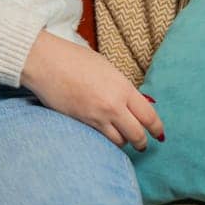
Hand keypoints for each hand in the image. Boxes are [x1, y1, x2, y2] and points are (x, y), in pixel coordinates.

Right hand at [18, 30, 164, 149]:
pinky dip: (106, 142)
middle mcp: (113, 105)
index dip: (157, 128)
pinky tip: (105, 139)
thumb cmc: (74, 59)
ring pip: (119, 141)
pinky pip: (100, 140)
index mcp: (123, 88)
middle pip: (137, 135)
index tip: (159, 134)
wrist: (45, 62)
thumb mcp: (106, 69)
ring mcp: (96, 117)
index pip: (149, 116)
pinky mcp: (81, 123)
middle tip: (142, 144)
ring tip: (122, 140)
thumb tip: (132, 103)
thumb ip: (121, 87)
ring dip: (123, 142)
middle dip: (142, 142)